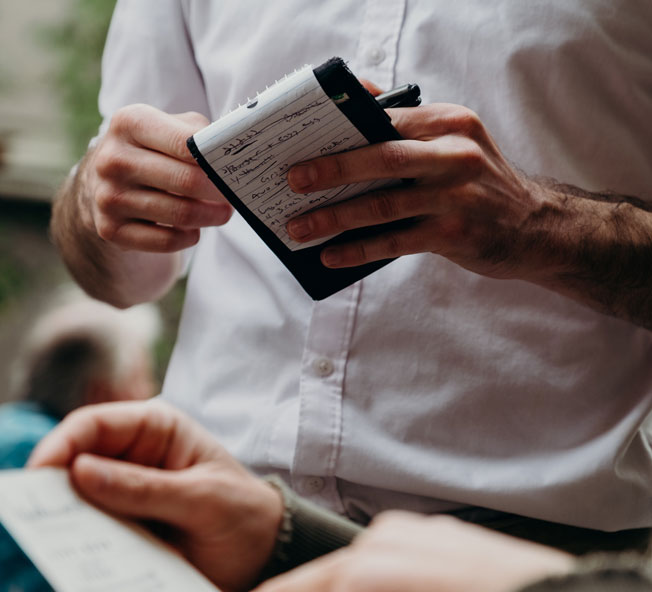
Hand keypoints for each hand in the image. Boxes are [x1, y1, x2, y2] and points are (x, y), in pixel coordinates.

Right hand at [28, 401, 281, 591]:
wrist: (268, 559)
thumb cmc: (246, 515)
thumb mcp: (203, 499)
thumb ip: (146, 488)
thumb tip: (80, 472)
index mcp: (155, 430)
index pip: (93, 425)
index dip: (61, 445)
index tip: (38, 475)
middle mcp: (133, 459)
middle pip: (75, 464)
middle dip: (53, 488)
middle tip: (33, 517)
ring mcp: (125, 498)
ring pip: (77, 504)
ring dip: (64, 523)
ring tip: (52, 546)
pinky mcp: (125, 533)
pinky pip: (92, 537)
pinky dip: (81, 550)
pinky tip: (75, 567)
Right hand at [81, 104, 232, 253]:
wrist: (103, 183)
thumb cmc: (150, 151)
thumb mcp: (168, 127)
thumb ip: (198, 133)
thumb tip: (230, 150)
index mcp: (129, 123)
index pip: (185, 143)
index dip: (216, 160)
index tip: (234, 170)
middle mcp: (113, 159)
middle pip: (186, 181)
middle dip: (219, 192)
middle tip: (234, 197)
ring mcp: (108, 197)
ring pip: (180, 214)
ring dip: (210, 217)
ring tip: (222, 213)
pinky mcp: (111, 229)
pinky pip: (165, 241)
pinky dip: (188, 237)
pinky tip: (194, 230)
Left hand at [285, 103, 547, 278]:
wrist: (535, 227)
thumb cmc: (481, 185)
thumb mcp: (455, 144)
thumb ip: (409, 128)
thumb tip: (358, 100)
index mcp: (449, 123)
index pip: (386, 119)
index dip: (340, 130)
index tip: (301, 141)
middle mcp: (456, 154)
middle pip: (381, 158)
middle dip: (331, 170)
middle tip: (291, 180)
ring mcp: (457, 196)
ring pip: (382, 205)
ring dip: (334, 218)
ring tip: (300, 228)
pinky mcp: (455, 234)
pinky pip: (395, 242)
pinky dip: (359, 250)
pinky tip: (331, 256)